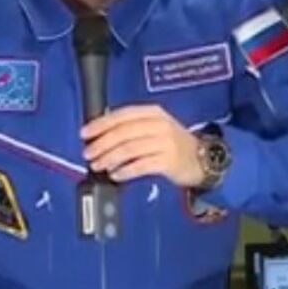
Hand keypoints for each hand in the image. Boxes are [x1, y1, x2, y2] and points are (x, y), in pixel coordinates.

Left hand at [80, 104, 202, 186]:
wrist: (202, 159)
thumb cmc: (172, 144)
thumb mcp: (154, 128)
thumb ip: (130, 128)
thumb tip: (99, 136)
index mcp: (152, 113)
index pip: (122, 115)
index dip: (100, 124)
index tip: (85, 133)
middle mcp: (159, 125)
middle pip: (124, 132)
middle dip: (102, 143)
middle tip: (88, 154)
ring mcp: (165, 143)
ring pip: (130, 149)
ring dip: (109, 158)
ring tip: (98, 166)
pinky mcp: (168, 161)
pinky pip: (141, 165)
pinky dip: (125, 171)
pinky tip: (115, 175)